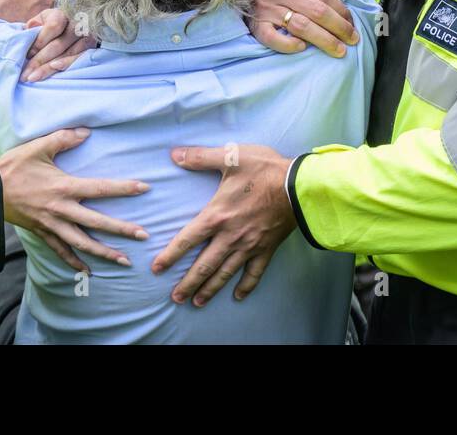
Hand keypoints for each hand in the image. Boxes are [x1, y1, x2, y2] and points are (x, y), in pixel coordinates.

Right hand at [0, 128, 149, 271]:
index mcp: (64, 187)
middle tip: (144, 236)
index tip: (145, 188)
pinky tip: (87, 271)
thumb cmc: (13, 167)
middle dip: (122, 230)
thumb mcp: (38, 147)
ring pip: (82, 242)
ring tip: (124, 261)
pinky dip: (73, 262)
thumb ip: (64, 138)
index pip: (101, 188)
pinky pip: (60, 250)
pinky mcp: (42, 233)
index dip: (124, 188)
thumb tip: (87, 131)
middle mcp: (62, 210)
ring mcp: (52, 224)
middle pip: (97, 222)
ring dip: (104, 252)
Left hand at [22, 7, 96, 81]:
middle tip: (25, 74)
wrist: (72, 32)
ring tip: (34, 77)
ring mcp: (87, 36)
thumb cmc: (50, 28)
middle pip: (59, 44)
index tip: (28, 54)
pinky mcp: (93, 49)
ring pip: (68, 54)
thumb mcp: (42, 21)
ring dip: (49, 68)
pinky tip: (55, 69)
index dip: (40, 41)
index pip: (54, 26)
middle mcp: (77, 23)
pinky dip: (67, 65)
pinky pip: (80, 59)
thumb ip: (34, 25)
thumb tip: (29, 28)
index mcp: (62, 14)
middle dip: (40, 60)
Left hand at [151, 144, 294, 305]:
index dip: (170, 255)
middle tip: (175, 298)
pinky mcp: (267, 249)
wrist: (300, 186)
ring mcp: (249, 245)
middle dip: (188, 283)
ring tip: (196, 303)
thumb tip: (174, 154)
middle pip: (204, 266)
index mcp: (217, 216)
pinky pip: (254, 273)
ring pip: (225, 273)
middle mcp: (230, 236)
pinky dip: (246, 287)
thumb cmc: (265, 170)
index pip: (187, 240)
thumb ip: (200, 157)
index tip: (157, 269)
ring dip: (209, 290)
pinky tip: (237, 297)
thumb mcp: (231, 156)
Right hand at [247, 0, 357, 55]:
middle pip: (317, 11)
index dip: (343, 11)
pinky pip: (273, 39)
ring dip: (324, 40)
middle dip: (339, 28)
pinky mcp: (256, 25)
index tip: (353, 24)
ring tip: (338, 50)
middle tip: (352, 39)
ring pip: (301, 26)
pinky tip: (302, 48)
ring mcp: (266, 8)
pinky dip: (289, 45)